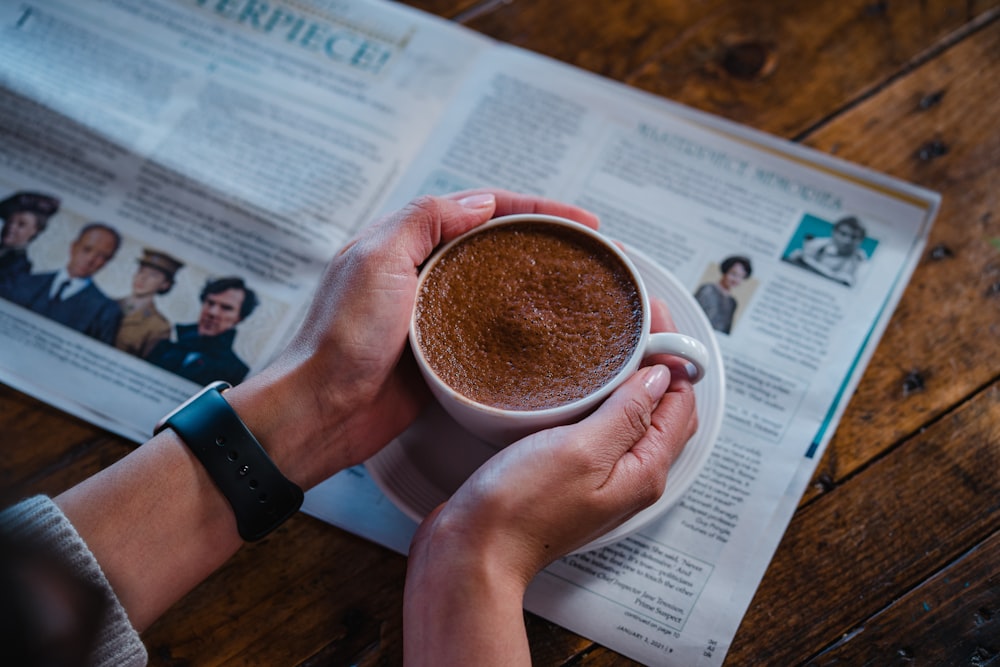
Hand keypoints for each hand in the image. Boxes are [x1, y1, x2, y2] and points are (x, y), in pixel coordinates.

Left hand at [228, 190, 599, 488]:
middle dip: (546, 241)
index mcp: (403, 241)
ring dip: (539, 282)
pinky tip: (548, 333)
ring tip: (583, 286)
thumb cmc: (338, 339)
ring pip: (498, 287)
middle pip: (496, 244)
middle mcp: (421, 273)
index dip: (536, 209)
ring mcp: (434, 315)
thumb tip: (480, 201)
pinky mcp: (443, 355)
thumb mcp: (375, 260)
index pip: (481, 208)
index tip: (582, 222)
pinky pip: (491, 333)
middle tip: (593, 251)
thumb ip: (423, 222)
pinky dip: (522, 328)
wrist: (320, 413)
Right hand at [404, 299, 697, 664]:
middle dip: (656, 362)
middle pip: (662, 409)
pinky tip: (578, 384)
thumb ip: (627, 412)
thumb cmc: (521, 508)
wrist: (472, 551)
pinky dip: (600, 399)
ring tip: (610, 342)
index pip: (681, 400)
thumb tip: (660, 376)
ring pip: (630, 417)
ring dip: (627, 380)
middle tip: (634, 321)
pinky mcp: (569, 476)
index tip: (652, 317)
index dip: (674, 354)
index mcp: (644, 470)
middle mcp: (628, 476)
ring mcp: (599, 478)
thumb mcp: (582, 449)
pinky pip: (599, 429)